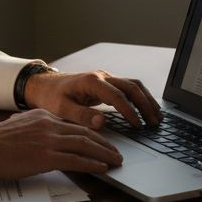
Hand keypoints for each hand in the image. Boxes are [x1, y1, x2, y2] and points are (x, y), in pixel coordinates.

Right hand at [0, 109, 123, 179]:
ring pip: (85, 145)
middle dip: (104, 143)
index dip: (91, 133)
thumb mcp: (15, 126)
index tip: (101, 141)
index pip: (73, 124)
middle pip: (85, 132)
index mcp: (42, 116)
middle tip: (117, 152)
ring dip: (104, 154)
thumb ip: (31, 128)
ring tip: (116, 161)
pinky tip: (102, 169)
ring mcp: (48, 140)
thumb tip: (37, 137)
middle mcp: (49, 124)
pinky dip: (92, 164)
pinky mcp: (46, 157)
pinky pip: (76, 160)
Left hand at [22, 69, 161, 129]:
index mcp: (91, 82)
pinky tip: (148, 109)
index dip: (130, 111)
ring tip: (157, 117)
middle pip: (131, 87)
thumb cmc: (50, 97)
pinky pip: (129, 88)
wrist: (43, 85)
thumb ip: (81, 116)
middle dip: (145, 104)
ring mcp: (106, 78)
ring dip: (147, 100)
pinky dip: (141, 97)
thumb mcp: (61, 109)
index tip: (138, 125)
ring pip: (133, 85)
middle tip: (154, 122)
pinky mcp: (107, 83)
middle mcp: (101, 76)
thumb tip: (102, 122)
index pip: (117, 96)